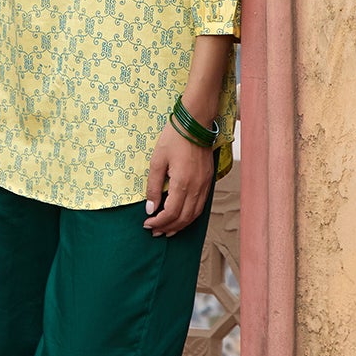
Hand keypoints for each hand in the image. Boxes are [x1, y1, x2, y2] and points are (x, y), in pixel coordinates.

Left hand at [143, 120, 213, 236]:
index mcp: (182, 183)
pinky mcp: (208, 181)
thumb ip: (153, 186)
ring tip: (167, 230)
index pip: (171, 214)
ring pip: (194, 215)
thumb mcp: (157, 161)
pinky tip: (181, 217)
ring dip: (180, 226)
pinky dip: (190, 217)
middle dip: (168, 228)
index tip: (147, 224)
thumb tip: (150, 208)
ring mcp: (204, 185)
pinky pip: (200, 206)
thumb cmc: (174, 138)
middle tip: (154, 232)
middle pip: (183, 219)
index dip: (158, 222)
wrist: (195, 123)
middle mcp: (196, 188)